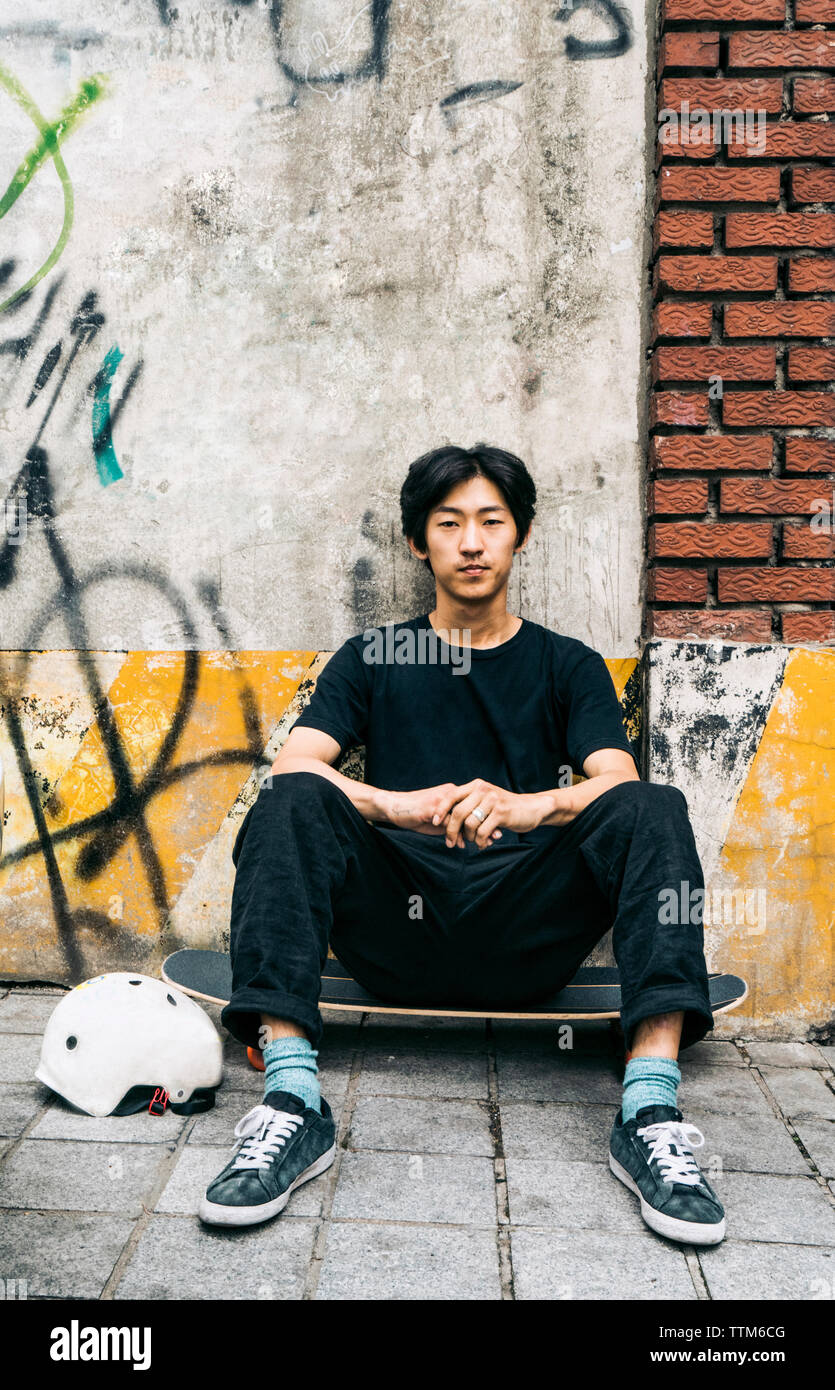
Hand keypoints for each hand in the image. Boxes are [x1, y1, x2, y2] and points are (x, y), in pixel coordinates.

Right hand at [376, 784, 502, 846]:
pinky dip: (456, 834)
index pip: (475, 805)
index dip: (486, 818)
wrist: (395, 806)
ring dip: (474, 831)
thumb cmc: (416, 813)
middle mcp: (450, 794)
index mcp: (453, 793)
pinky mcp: (433, 808)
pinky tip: (460, 844)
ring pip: (464, 816)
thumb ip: (452, 826)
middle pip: (474, 809)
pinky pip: (449, 822)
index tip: (497, 829)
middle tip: (497, 837)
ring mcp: (442, 800)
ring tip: (483, 843)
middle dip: (486, 824)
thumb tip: (466, 839)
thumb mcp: (438, 820)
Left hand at [432, 778, 546, 849]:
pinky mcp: (501, 813)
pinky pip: (482, 831)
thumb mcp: (485, 801)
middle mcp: (483, 790)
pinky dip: (480, 842)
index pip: (451, 795)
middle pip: (458, 812)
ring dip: (468, 837)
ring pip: (469, 824)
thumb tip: (445, 820)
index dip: (440, 809)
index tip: (434, 822)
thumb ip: (469, 805)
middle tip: (449, 843)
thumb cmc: (505, 808)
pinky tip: (483, 844)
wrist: (531, 808)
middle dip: (451, 830)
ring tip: (473, 842)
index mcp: (476, 786)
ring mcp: (493, 801)